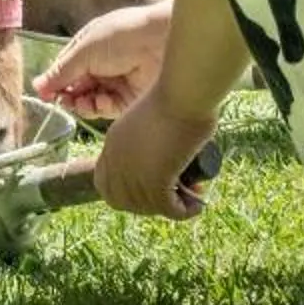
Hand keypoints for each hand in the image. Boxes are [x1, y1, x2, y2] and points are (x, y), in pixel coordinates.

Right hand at [32, 0, 173, 121]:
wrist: (161, 42)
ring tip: (82, 102)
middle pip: (76, 89)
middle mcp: (100, 67)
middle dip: (67, 96)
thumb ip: (62, 71)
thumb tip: (37, 86)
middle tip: (64, 100)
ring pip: (89, 102)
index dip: (54, 82)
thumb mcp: (85, 50)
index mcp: (88, 49)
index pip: (65, 70)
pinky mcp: (129, 99)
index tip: (44, 94)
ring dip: (82, 104)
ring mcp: (115, 83)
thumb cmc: (121, 36)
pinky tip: (100, 101)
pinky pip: (107, 109)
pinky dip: (100, 108)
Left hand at [94, 85, 217, 220]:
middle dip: (149, 205)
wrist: (182, 93)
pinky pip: (169, 209)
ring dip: (172, 206)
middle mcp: (117, 162)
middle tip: (174, 194)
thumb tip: (163, 152)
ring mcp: (133, 173)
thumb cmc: (175, 97)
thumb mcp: (148, 120)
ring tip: (193, 193)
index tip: (151, 189)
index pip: (105, 186)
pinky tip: (198, 203)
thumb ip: (146, 137)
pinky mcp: (156, 181)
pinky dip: (185, 210)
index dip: (126, 195)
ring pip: (150, 208)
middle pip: (124, 203)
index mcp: (112, 145)